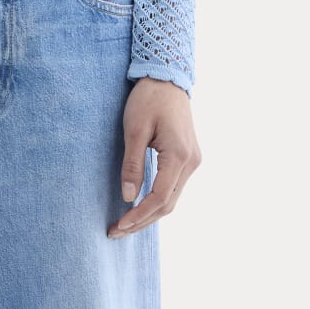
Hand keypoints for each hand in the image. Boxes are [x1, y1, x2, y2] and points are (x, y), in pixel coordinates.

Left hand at [108, 78, 201, 237]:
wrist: (167, 77)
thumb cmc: (149, 98)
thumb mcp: (135, 128)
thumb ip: (133, 163)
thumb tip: (129, 197)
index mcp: (179, 155)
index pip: (159, 198)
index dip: (139, 215)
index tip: (119, 225)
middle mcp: (191, 162)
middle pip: (167, 204)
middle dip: (142, 221)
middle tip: (116, 231)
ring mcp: (192, 161)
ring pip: (172, 199)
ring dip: (150, 214)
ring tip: (125, 224)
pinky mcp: (188, 157)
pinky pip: (173, 187)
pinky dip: (157, 200)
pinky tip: (141, 205)